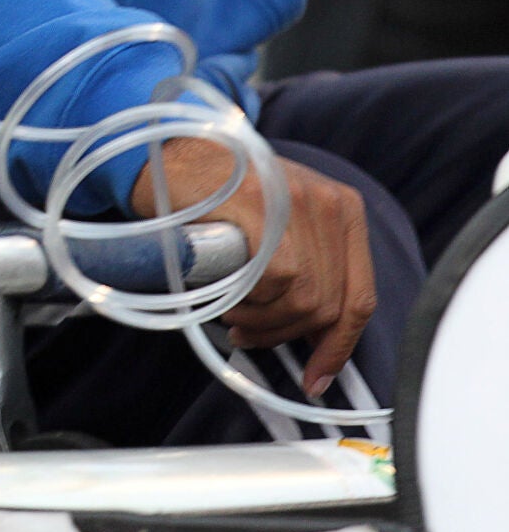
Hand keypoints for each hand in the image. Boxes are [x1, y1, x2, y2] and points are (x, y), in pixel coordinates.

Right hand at [131, 139, 376, 397]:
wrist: (171, 155)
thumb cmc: (219, 195)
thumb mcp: (281, 222)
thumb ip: (309, 266)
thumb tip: (318, 334)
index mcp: (344, 208)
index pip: (360, 295)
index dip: (338, 345)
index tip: (316, 376)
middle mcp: (328, 202)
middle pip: (330, 304)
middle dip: (286, 334)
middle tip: (249, 333)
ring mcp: (295, 202)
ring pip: (304, 298)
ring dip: (265, 320)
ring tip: (234, 313)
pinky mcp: (260, 206)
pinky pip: (275, 279)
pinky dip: (251, 301)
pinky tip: (228, 295)